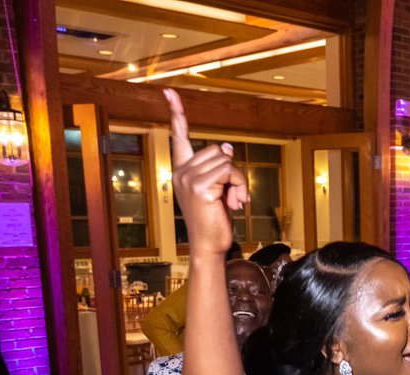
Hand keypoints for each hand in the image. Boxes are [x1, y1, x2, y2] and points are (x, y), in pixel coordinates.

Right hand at [165, 89, 247, 257]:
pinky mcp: (200, 186)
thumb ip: (219, 168)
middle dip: (232, 171)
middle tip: (232, 195)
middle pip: (217, 150)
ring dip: (238, 180)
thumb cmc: (214, 220)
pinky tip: (235, 204)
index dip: (176, 113)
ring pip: (226, 160)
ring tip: (233, 201)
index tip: (169, 92)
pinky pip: (230, 172)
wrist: (210, 246)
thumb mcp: (219, 189)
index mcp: (182, 170)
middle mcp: (181, 171)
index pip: (178, 137)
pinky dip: (239, 186)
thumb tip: (226, 147)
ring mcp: (188, 178)